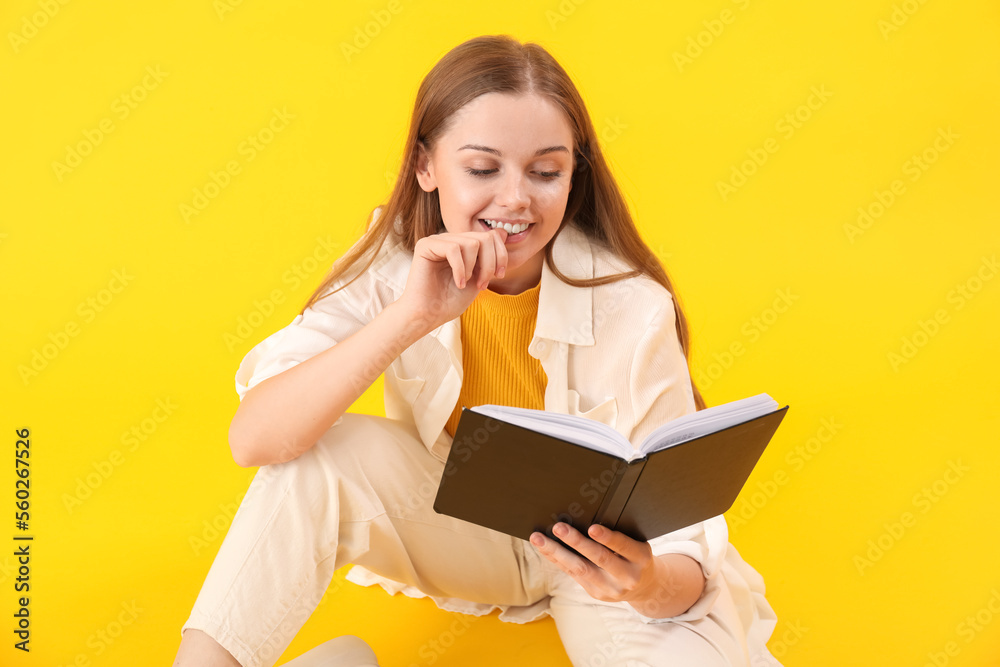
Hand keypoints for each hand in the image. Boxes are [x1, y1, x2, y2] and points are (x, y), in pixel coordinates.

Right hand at [396, 227, 507, 330]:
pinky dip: (460, 269)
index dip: (501, 255)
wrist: (428, 315)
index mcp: (463, 245)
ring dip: (474, 268)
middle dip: (490, 263)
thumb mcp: (479, 277)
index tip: (499, 276)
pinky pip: (453, 248)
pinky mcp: (425, 246)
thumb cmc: (450, 301)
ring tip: (466, 284)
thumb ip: (489, 257)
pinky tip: (458, 283)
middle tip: (482, 284)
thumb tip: (503, 232)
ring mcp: (437, 241)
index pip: (491, 236)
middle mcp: (450, 239)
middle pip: (484, 237)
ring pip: (471, 243)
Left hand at [529, 522, 662, 604]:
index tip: (592, 527)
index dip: (608, 537)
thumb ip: (620, 534)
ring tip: (539, 538)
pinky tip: (544, 548)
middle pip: (598, 558)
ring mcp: (610, 589)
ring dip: (557, 552)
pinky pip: (573, 574)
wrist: (645, 587)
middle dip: (576, 542)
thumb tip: (587, 515)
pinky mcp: (596, 593)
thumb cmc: (637, 556)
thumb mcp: (638, 543)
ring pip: (580, 569)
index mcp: (641, 559)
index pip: (624, 546)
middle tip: (558, 527)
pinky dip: (557, 559)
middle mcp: (627, 577)